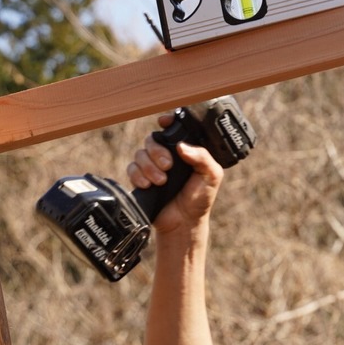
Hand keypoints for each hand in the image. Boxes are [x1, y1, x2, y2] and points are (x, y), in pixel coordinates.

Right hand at [126, 113, 223, 234]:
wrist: (184, 222)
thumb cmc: (200, 199)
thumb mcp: (211, 176)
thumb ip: (203, 158)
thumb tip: (182, 146)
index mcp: (186, 151)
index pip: (174, 129)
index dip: (167, 122)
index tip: (164, 122)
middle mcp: (168, 155)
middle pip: (152, 139)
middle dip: (157, 151)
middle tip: (168, 166)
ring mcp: (153, 166)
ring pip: (140, 153)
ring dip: (149, 166)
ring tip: (161, 181)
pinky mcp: (141, 178)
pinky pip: (131, 168)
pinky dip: (138, 175)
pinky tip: (148, 185)